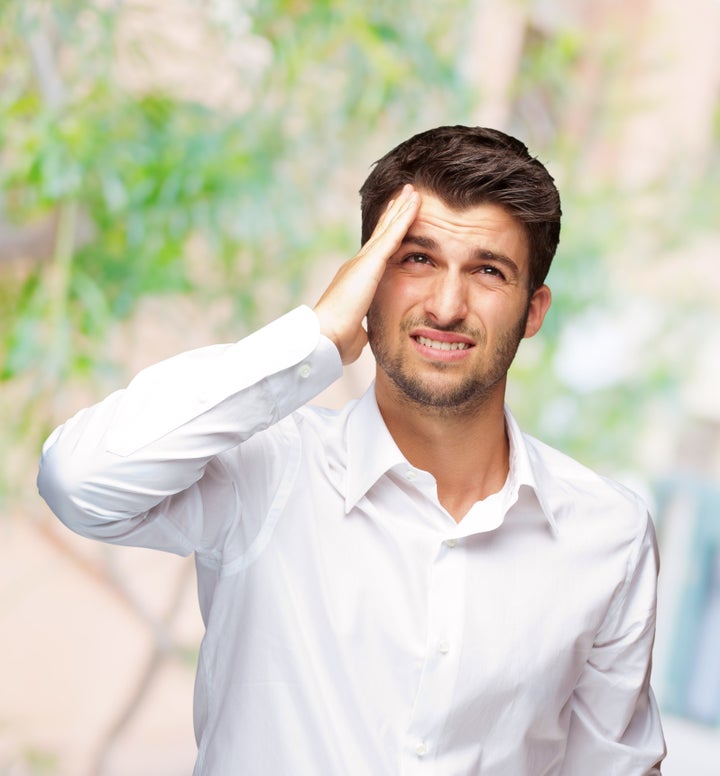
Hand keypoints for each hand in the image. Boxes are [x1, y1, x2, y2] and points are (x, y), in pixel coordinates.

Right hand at [314, 184, 419, 363]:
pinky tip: (415, 201)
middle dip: (392, 214)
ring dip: (401, 208)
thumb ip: (359, 327)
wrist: (325, 336)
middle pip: (380, 234)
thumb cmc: (336, 340)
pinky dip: (405, 216)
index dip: (385, 236)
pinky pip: (393, 234)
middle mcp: (357, 265)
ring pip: (387, 228)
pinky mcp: (370, 262)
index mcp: (355, 281)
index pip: (376, 254)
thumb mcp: (354, 331)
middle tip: (404, 195)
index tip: (394, 222)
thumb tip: (362, 335)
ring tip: (412, 190)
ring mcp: (363, 261)